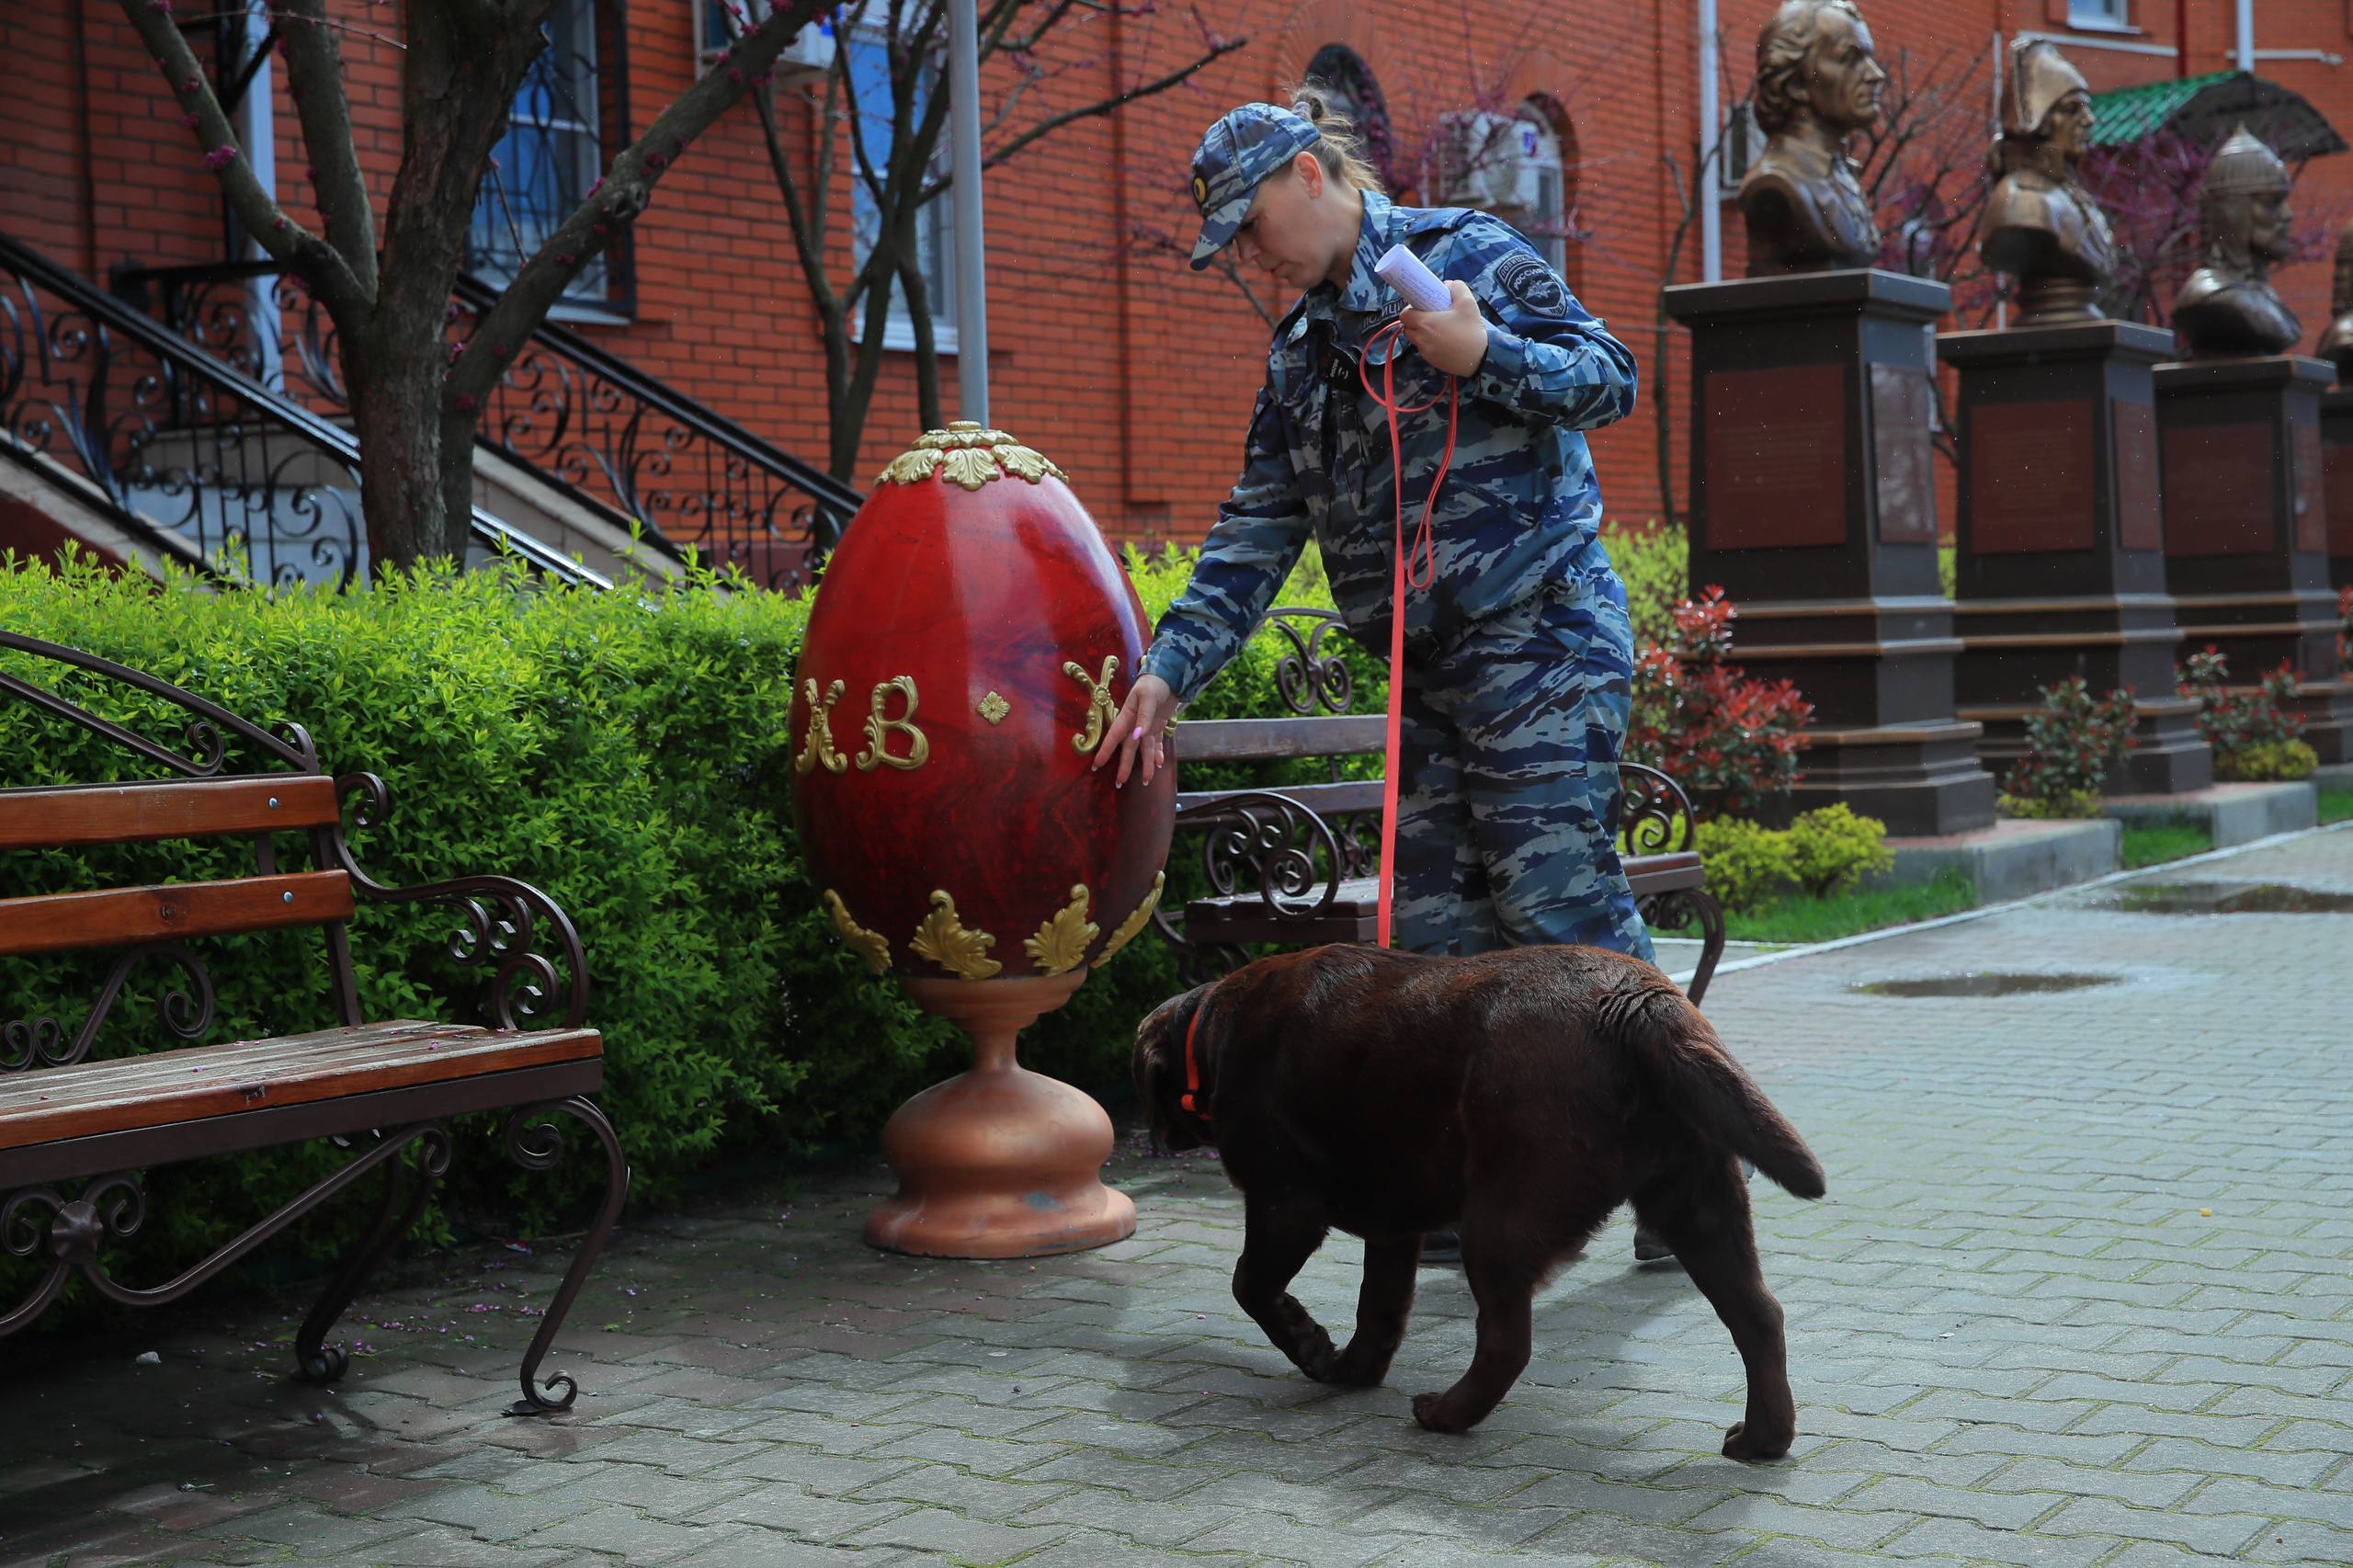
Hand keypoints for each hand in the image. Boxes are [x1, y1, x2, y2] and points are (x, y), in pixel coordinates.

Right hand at [1091, 673, 1173, 788]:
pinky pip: (1156, 743)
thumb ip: (1144, 718)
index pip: (1114, 736)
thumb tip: (1137, 737)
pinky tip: (1158, 764)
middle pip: (1128, 748)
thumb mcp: (1148, 697)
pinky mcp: (1157, 726)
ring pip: (1144, 749)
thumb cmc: (1154, 683)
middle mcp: (1135, 724)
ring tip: (1146, 781)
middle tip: (1119, 783)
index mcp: (1128, 716)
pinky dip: (1158, 754)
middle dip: (1124, 765)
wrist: (1170, 676)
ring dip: (1145, 764)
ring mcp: (1146, 726)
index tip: (1097, 765)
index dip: (1105, 751)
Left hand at [1398, 279, 1486, 377]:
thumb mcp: (1467, 302)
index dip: (1410, 309)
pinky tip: (1444, 341)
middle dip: (1414, 321)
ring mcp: (1425, 352)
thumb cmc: (1471, 329)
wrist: (1480, 358)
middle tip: (1430, 316)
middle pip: (1407, 328)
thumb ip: (1457, 288)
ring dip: (1421, 333)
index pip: (1404, 315)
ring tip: (1437, 329)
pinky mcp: (1432, 361)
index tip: (1422, 306)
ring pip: (1415, 340)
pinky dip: (1429, 344)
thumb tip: (1447, 285)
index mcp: (1425, 323)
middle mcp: (1421, 339)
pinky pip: (1424, 350)